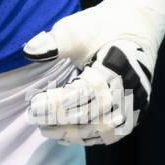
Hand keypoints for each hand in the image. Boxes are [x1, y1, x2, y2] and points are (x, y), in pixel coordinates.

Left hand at [23, 0, 155, 145]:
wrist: (133, 27)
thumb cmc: (99, 27)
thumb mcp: (76, 28)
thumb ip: (55, 42)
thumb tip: (29, 51)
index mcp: (118, 65)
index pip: (83, 93)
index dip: (56, 103)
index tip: (33, 104)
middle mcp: (132, 88)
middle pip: (92, 115)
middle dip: (59, 119)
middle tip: (33, 117)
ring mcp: (136, 103)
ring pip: (102, 129)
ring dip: (71, 132)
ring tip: (45, 128)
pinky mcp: (135, 112)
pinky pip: (111, 133)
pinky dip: (87, 136)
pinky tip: (64, 134)